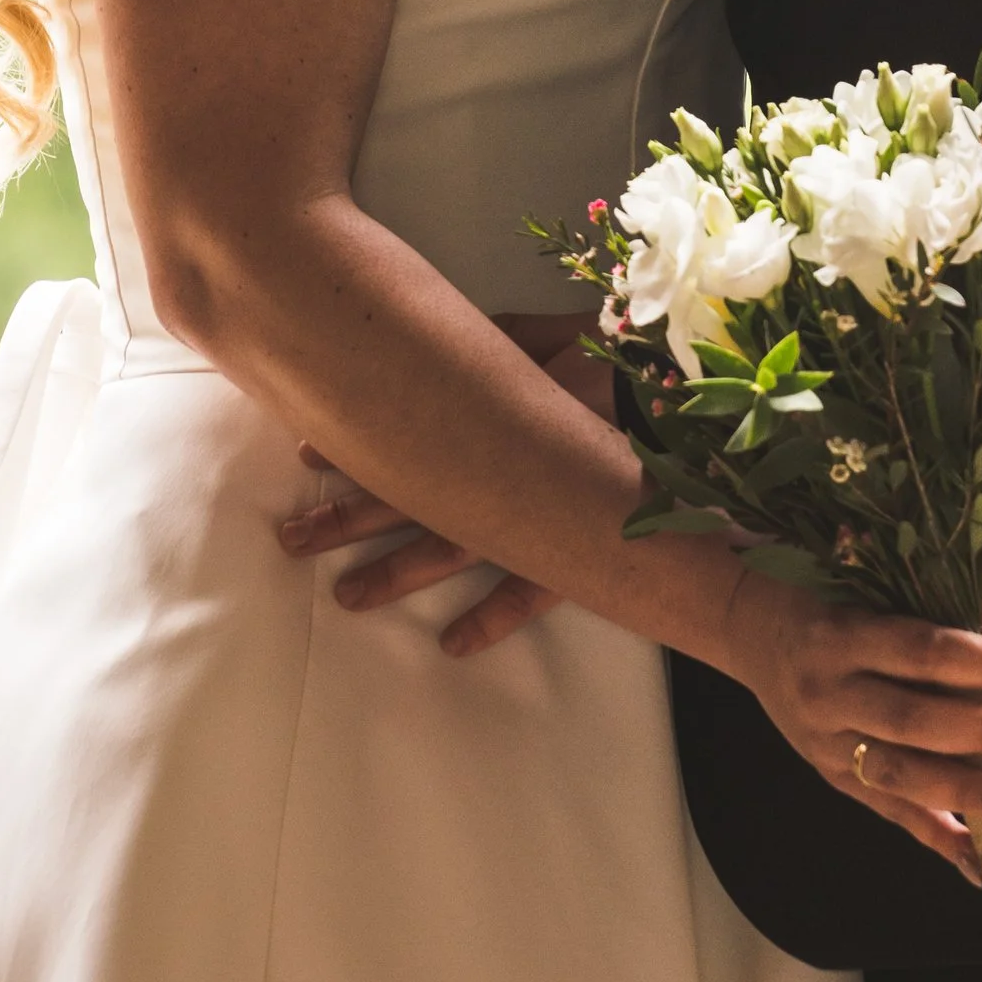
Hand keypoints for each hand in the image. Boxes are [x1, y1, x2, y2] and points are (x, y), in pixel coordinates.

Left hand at [274, 320, 597, 656]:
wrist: (689, 412)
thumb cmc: (623, 364)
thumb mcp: (556, 335)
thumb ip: (504, 339)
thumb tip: (456, 336)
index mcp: (486, 415)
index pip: (402, 433)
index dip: (353, 445)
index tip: (305, 458)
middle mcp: (494, 475)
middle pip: (406, 499)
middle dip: (345, 520)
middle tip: (291, 539)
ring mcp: (530, 522)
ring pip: (447, 553)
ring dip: (394, 576)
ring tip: (346, 597)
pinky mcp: (572, 555)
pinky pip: (528, 594)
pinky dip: (491, 620)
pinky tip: (452, 645)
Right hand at [716, 567, 981, 885]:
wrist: (747, 629)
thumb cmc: (826, 603)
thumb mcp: (876, 602)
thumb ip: (943, 639)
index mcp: (841, 636)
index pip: (920, 652)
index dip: (980, 661)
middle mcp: (829, 692)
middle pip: (915, 720)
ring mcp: (825, 741)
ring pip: (900, 774)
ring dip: (967, 792)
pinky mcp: (828, 774)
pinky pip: (887, 810)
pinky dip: (935, 837)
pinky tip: (979, 862)